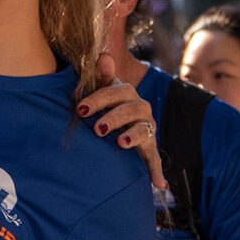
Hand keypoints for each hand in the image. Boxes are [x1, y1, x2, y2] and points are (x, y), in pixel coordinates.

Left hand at [79, 55, 165, 190]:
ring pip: (144, 130)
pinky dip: (157, 171)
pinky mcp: (150, 147)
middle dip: (114, 118)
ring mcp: (147, 128)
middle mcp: (140, 109)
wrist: (122, 121)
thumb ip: (104, 75)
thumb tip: (103, 55)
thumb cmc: (108, 104)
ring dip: (134, 137)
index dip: (99, 99)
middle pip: (131, 110)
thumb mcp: (105, 89)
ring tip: (121, 143)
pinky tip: (159, 184)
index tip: (81, 109)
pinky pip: (155, 159)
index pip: (116, 92)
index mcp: (127, 94)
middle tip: (98, 128)